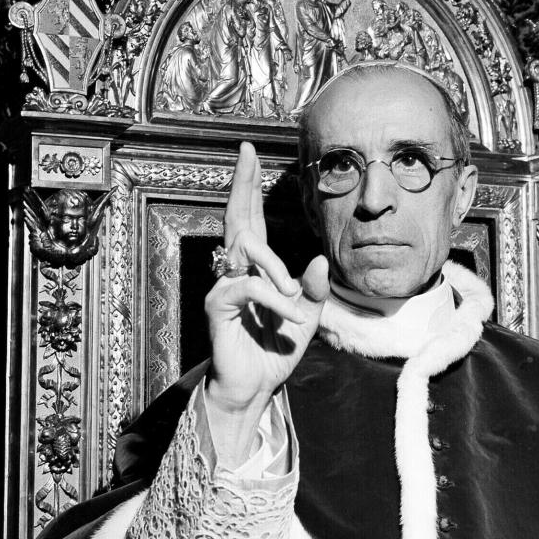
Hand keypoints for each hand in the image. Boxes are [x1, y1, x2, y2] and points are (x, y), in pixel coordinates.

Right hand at [205, 142, 328, 463]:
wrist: (255, 386)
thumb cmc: (276, 349)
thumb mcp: (307, 317)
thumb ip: (315, 289)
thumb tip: (320, 258)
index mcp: (256, 268)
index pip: (250, 218)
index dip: (249, 186)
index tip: (250, 153)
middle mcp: (235, 270)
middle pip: (236, 217)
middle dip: (242, 184)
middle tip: (246, 153)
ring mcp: (223, 285)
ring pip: (249, 252)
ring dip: (277, 271)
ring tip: (295, 300)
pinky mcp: (218, 305)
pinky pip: (248, 286)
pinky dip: (274, 299)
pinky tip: (290, 318)